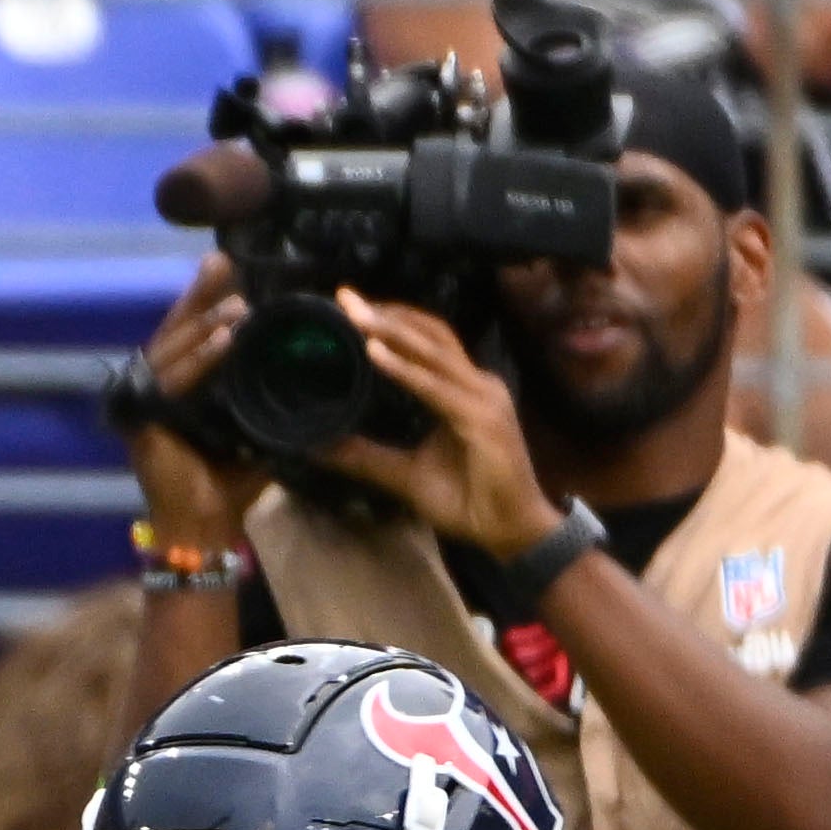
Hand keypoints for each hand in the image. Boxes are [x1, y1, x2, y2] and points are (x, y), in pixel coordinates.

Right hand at [124, 253, 273, 542]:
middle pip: (176, 331)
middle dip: (199, 296)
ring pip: (173, 350)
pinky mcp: (144, 422)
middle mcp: (158, 389)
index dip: (205, 298)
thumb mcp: (259, 426)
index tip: (227, 266)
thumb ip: (273, 396)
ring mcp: (147, 404)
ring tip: (236, 303)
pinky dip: (197, 359)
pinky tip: (221, 338)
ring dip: (204, 323)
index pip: (191, 333)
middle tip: (224, 262)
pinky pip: (173, 382)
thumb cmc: (234, 482)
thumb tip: (310, 365)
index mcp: (181, 388)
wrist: (207, 528)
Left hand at [325, 290, 562, 553]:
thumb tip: (319, 447)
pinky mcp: (483, 420)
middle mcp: (475, 384)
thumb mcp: (405, 475)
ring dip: (392, 331)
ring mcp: (482, 398)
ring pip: (433, 351)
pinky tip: (376, 356)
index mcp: (460, 389)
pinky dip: (405, 370)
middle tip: (345, 297)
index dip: (391, 320)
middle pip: (429, 334)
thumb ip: (366, 458)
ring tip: (355, 316)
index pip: (424, 342)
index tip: (350, 304)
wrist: (510, 532)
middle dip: (386, 313)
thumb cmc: (468, 500)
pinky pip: (436, 388)